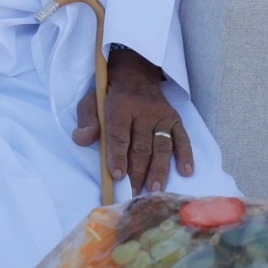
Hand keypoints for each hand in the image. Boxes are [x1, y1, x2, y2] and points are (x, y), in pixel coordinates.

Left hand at [76, 45, 193, 195]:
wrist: (135, 74)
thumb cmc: (109, 95)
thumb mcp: (90, 102)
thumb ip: (86, 121)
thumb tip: (81, 140)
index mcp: (120, 106)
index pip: (119, 135)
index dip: (117, 156)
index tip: (117, 175)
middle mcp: (144, 112)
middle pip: (141, 146)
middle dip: (138, 171)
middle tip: (135, 193)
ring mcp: (162, 116)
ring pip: (162, 146)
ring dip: (159, 169)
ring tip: (156, 189)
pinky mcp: (175, 119)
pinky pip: (182, 138)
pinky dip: (185, 155)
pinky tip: (186, 171)